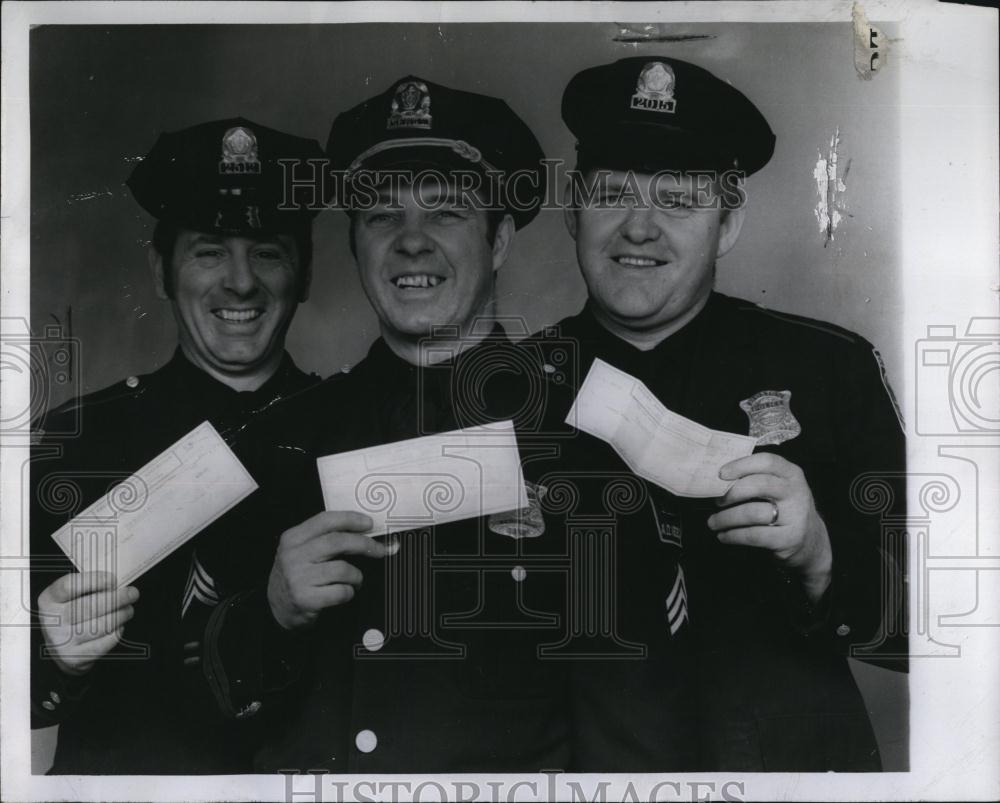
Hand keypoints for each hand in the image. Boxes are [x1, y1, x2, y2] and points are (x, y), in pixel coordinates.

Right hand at [37, 571, 138, 676]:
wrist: (60, 647)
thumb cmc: (71, 614)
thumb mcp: (70, 596)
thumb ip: (89, 586)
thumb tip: (118, 583)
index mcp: (49, 600)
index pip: (69, 586)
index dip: (94, 580)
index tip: (113, 580)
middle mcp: (52, 621)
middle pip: (90, 606)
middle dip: (118, 598)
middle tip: (132, 593)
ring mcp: (62, 642)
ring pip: (101, 625)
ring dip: (121, 615)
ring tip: (128, 609)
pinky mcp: (75, 658)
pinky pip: (105, 642)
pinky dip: (117, 632)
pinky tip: (118, 626)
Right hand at [267, 511, 394, 630]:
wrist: (277, 608)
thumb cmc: (296, 576)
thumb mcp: (300, 550)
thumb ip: (325, 538)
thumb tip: (364, 530)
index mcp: (293, 538)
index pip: (325, 520)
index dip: (351, 519)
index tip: (369, 523)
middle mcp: (293, 555)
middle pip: (338, 542)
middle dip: (364, 544)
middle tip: (379, 550)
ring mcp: (298, 577)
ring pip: (343, 569)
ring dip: (356, 575)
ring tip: (355, 580)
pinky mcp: (305, 598)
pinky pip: (340, 591)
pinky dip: (349, 592)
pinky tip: (344, 592)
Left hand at [707, 453, 832, 600]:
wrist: (810, 542)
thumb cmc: (784, 509)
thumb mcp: (779, 488)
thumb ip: (756, 478)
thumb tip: (718, 477)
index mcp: (791, 474)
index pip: (767, 461)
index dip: (742, 465)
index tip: (721, 474)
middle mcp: (796, 492)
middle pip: (759, 485)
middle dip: (732, 493)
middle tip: (716, 501)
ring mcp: (795, 517)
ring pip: (752, 512)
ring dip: (726, 518)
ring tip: (713, 522)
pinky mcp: (789, 539)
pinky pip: (754, 535)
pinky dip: (733, 535)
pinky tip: (724, 535)